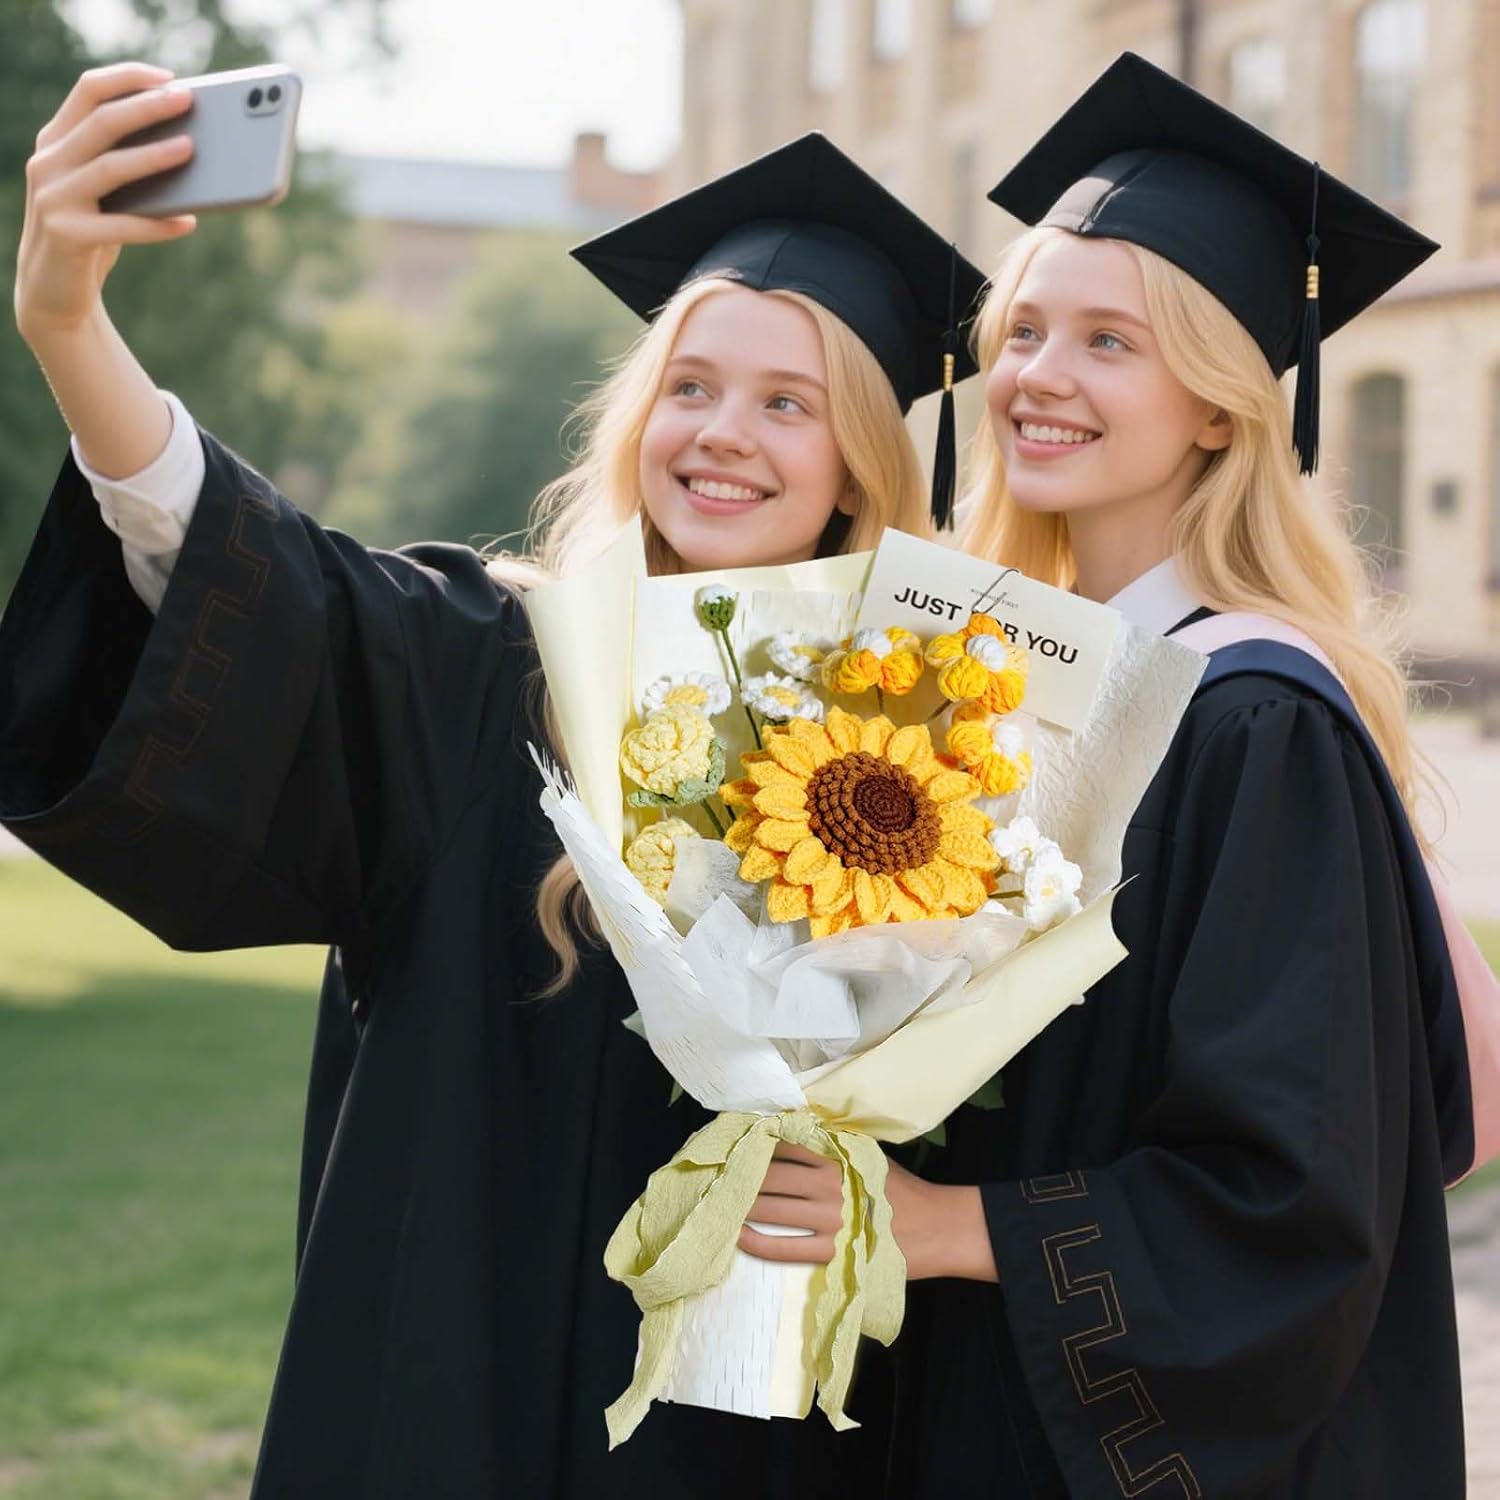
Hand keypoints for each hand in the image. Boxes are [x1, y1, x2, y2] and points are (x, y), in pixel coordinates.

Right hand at [16, 63, 197, 342]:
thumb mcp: (106, 192)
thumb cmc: (92, 232)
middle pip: (101, 121)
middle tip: (189, 100)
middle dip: (147, 107)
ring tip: (192, 149)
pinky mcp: (65, 236)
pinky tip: (189, 223)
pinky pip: (120, 227)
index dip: (128, 78)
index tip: (170, 77)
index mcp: (56, 141)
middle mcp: (48, 162)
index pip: (89, 90)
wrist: (53, 290)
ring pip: (109, 168)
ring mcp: (52, 198)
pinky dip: (157, 225)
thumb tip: (193, 144)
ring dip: (153, 157)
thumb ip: (126, 164)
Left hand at [738, 1144, 998, 1282]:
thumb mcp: (867, 1154)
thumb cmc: (898, 1189)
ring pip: (772, 1209)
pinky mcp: (831, 1251)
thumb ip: (834, 1143)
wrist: (934, 1228)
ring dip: (743, 1206)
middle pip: (770, 1176)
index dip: (755, 1144)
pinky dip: (757, 1242)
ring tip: (721, 1204)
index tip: (732, 1146)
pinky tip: (739, 1236)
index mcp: (836, 1156)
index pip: (784, 1144)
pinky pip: (784, 1247)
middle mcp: (828, 1184)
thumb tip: (793, 1130)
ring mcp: (828, 1219)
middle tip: (717, 1177)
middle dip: (741, 1176)